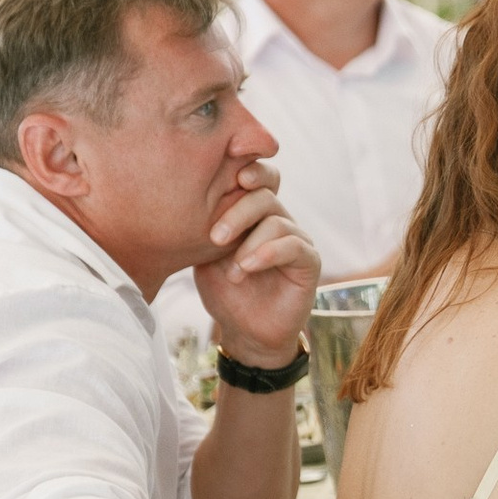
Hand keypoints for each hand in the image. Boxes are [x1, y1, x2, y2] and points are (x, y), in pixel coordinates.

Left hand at [194, 161, 318, 368]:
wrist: (246, 331)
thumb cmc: (225, 290)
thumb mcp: (206, 255)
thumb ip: (207, 225)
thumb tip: (188, 195)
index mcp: (254, 213)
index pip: (257, 177)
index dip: (249, 167)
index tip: (231, 174)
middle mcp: (278, 220)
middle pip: (264, 195)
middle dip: (238, 212)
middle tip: (216, 238)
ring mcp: (296, 240)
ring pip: (277, 221)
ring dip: (249, 244)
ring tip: (234, 271)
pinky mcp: (310, 262)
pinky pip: (295, 246)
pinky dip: (269, 253)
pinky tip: (248, 267)